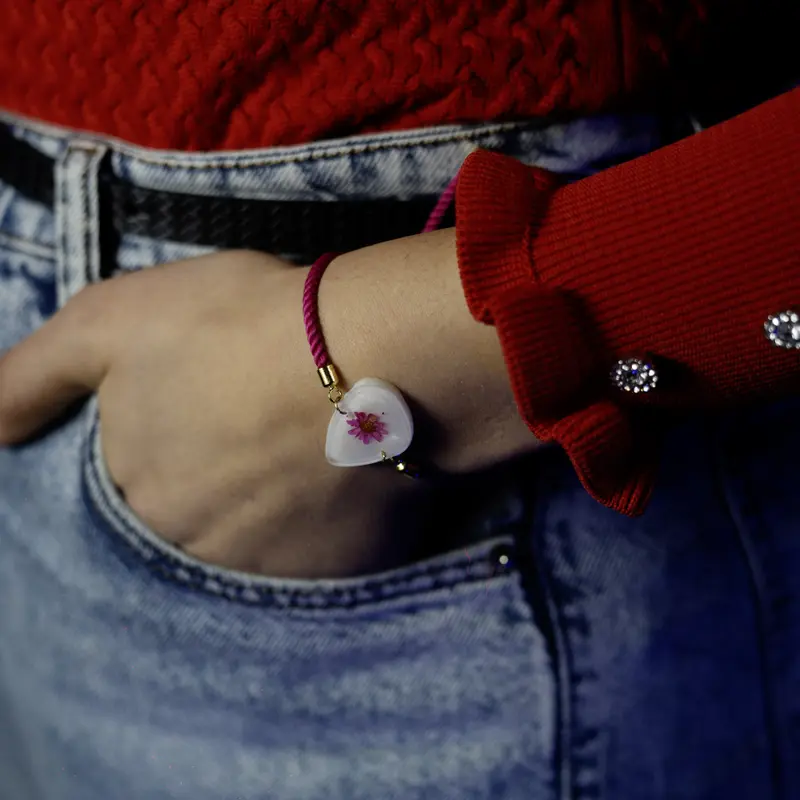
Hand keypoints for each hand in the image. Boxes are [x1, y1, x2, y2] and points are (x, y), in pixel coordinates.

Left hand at [0, 251, 420, 577]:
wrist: (369, 356)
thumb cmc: (238, 327)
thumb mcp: (112, 322)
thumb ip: (31, 378)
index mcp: (137, 494)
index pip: (138, 488)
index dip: (175, 443)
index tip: (210, 415)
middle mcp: (194, 551)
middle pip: (195, 524)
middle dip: (217, 481)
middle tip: (258, 431)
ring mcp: (270, 572)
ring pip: (257, 546)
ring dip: (271, 509)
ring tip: (300, 454)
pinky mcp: (340, 576)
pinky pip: (321, 561)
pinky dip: (324, 527)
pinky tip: (339, 483)